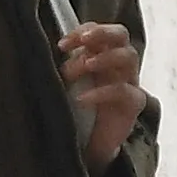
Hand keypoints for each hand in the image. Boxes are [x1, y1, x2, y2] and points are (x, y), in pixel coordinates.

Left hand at [60, 21, 147, 171]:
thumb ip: (64, 66)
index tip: (62, 45)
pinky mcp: (133, 103)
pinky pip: (123, 91)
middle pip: (121, 34)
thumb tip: (43, 52)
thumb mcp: (69, 84)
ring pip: (128, 56)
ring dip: (104, 57)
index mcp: (103, 54)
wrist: (91, 144)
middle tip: (83, 41)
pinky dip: (101, 92)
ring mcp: (130, 81)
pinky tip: (82, 99)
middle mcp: (119, 64)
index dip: (83, 31)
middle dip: (102, 32)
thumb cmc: (79, 109)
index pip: (98, 31)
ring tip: (84, 66)